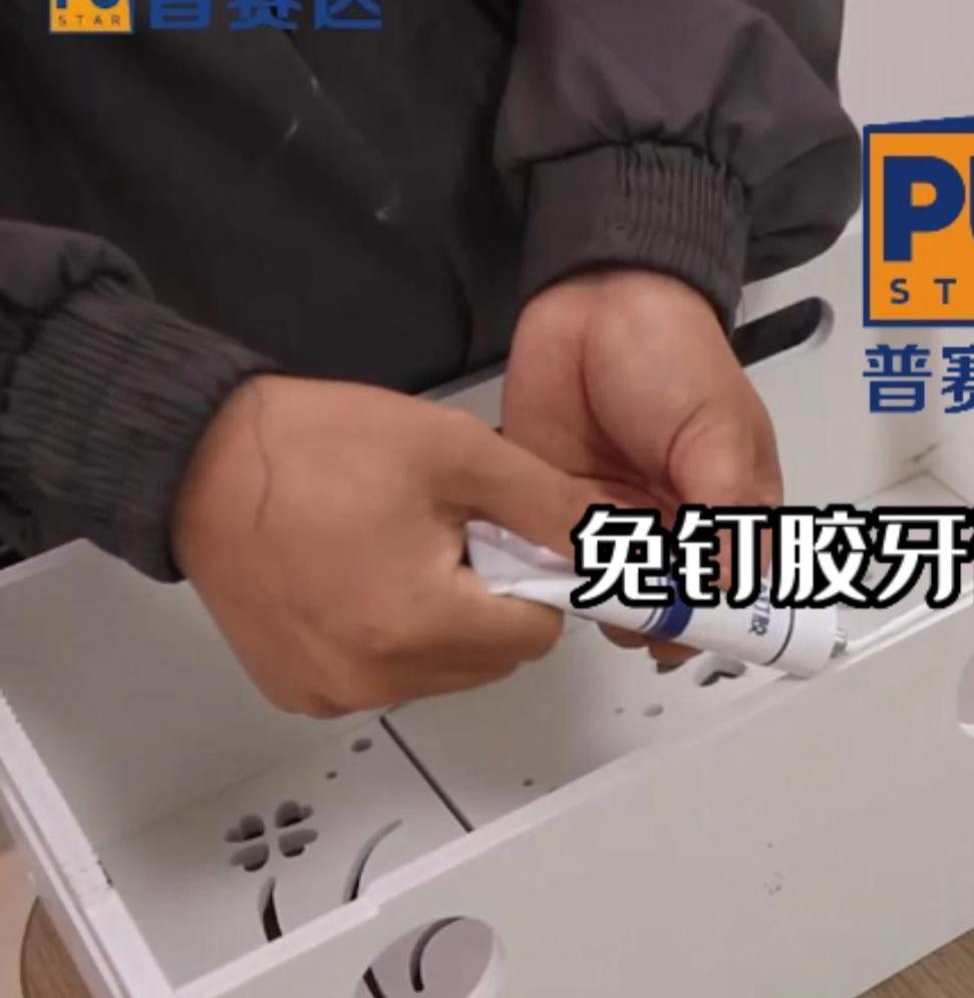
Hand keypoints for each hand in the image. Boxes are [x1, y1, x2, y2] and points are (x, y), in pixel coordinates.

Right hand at [172, 376, 598, 715]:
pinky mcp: (299, 691)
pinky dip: (392, 638)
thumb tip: (609, 544)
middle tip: (446, 537)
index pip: (535, 636)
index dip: (535, 582)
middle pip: (492, 660)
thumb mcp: (457, 453)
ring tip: (398, 551)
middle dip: (490, 602)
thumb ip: (546, 505)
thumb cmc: (314, 448)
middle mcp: (373, 677)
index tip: (508, 541)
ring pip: (443, 673)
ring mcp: (331, 692)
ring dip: (443, 622)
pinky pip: (384, 678)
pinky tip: (362, 578)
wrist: (198, 458)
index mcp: (417, 625)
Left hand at [503, 270, 781, 657]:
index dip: (710, 619)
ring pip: (604, 586)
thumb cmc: (676, 359)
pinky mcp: (554, 504)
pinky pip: (550, 555)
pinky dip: (544, 573)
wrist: (597, 298)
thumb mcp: (718, 434)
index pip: (729, 587)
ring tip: (583, 592)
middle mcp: (670, 524)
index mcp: (727, 510)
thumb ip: (721, 513)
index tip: (682, 637)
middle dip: (646, 618)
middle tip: (627, 618)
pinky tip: (537, 580)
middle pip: (663, 598)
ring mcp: (611, 517)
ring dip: (593, 600)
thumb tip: (723, 586)